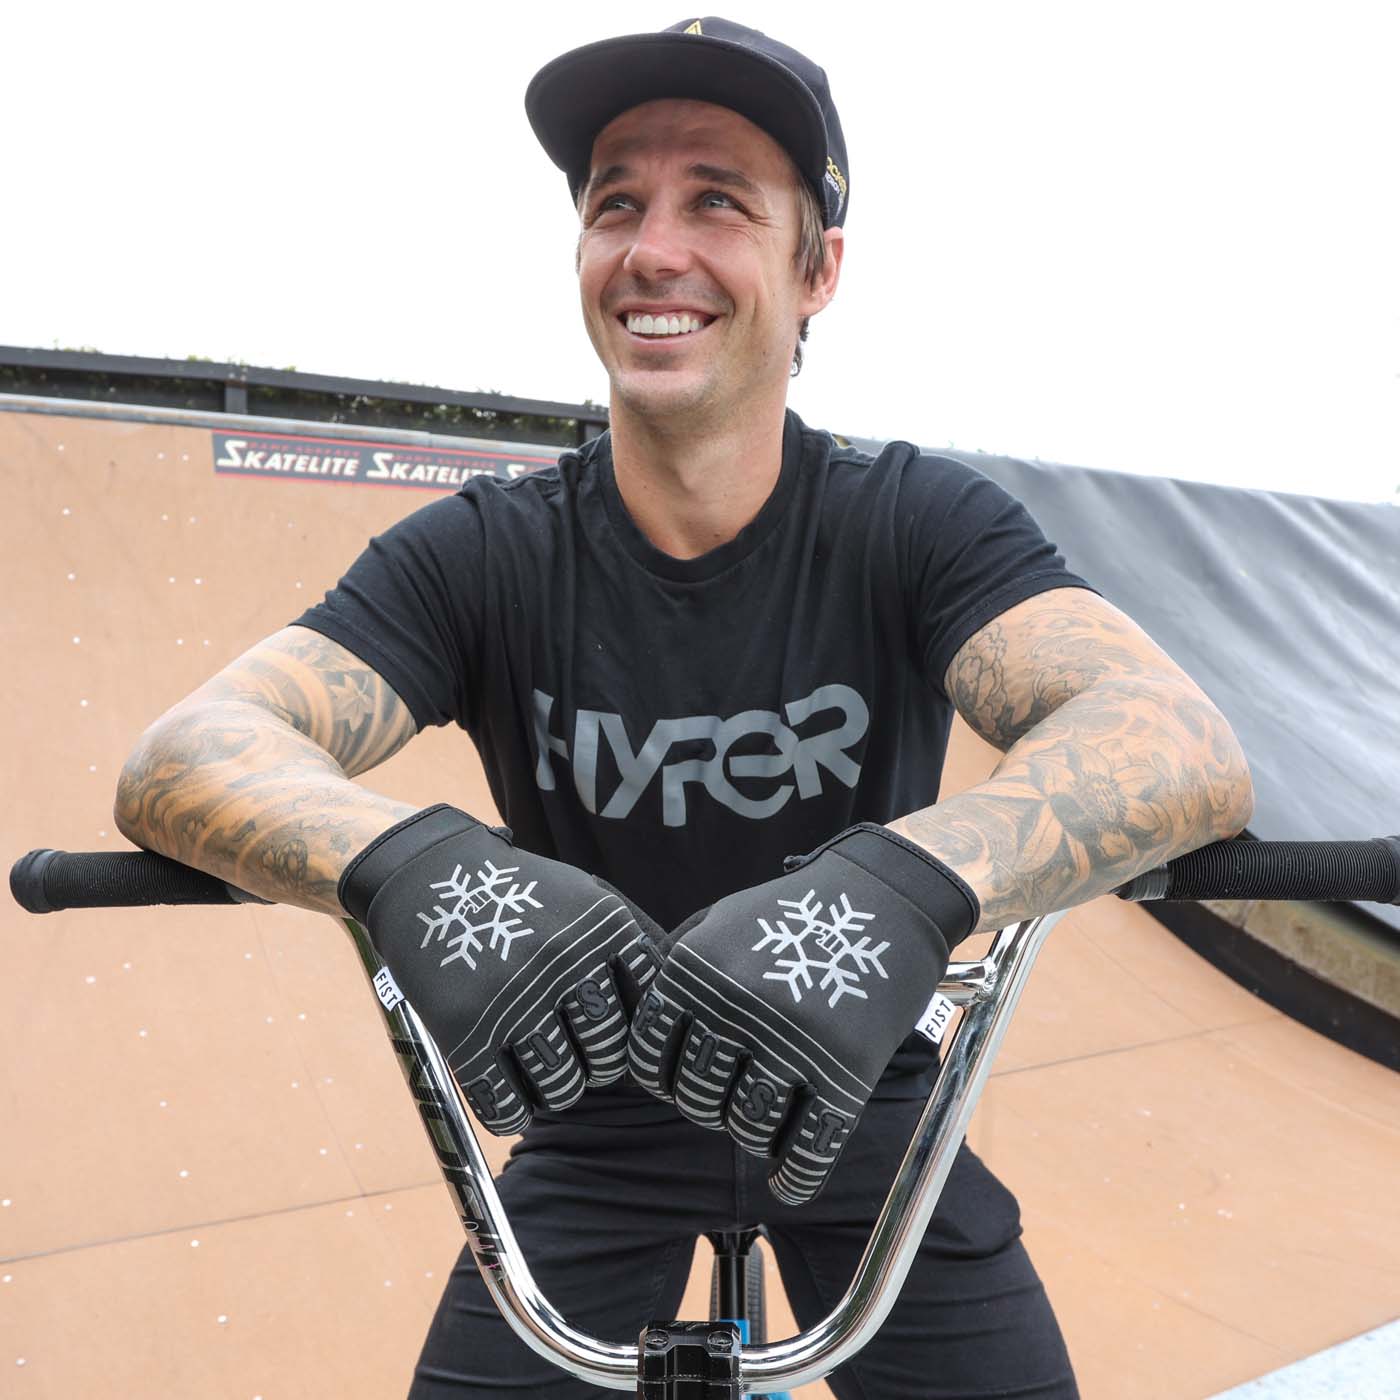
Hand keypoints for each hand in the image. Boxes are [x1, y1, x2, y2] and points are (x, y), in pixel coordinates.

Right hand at [340, 805, 662, 1133]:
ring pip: (562, 1086)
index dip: (633, 1033)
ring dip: (556, 1088)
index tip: (609, 1030)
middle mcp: (565, 963)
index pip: (647, 1014)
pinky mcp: (464, 1030)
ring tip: (542, 1069)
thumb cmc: (519, 897)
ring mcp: (514, 999)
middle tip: (576, 1054)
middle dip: (596, 1065)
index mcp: (604, 930)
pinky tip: (509, 1093)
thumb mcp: (586, 899)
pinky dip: (512, 1110)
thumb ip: (628, 947)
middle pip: (608, 1057)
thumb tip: (668, 1010)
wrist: (430, 875)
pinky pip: (506, 1104)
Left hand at [627, 824, 975, 1203]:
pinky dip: (795, 1177)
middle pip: (698, 1100)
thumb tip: (643, 1035)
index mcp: (698, 971)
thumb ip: (675, 970)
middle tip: (726, 1096)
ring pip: (748, 1128)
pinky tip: (787, 1184)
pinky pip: (809, 1148)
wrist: (884, 897)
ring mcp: (793, 1041)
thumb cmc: (793, 914)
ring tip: (760, 1119)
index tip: (679, 1080)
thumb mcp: (718, 921)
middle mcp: (738, 1007)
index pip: (651, 1058)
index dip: (662, 1078)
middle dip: (706, 1107)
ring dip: (751, 1135)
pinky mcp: (847, 1069)